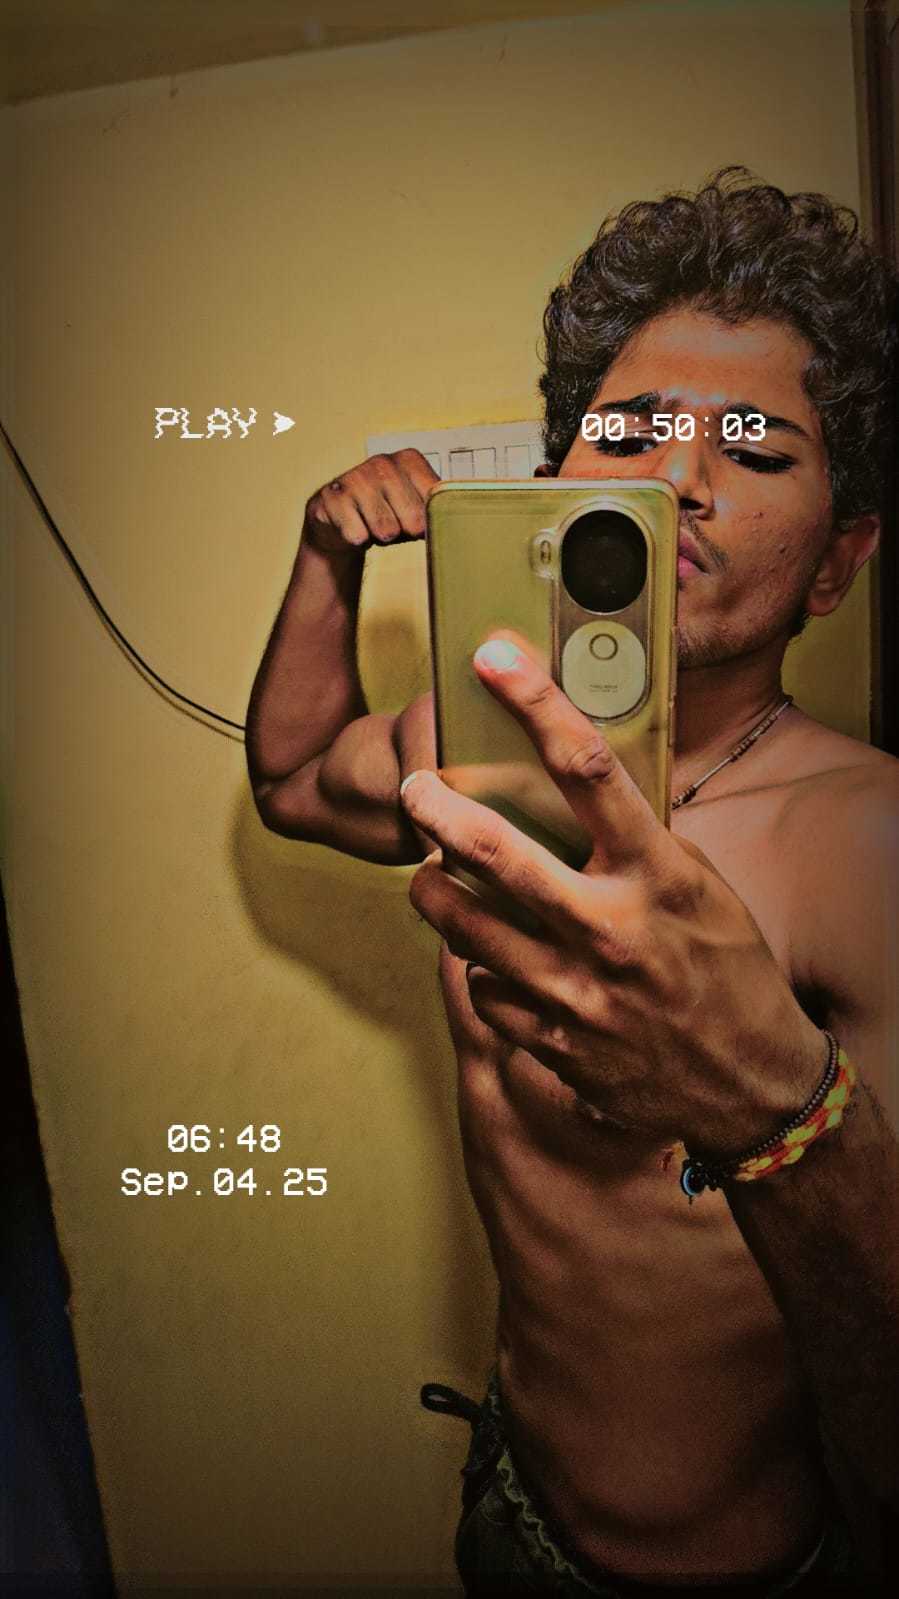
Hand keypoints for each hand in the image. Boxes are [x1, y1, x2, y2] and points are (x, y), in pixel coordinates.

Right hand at [303, 449, 438, 554]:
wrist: (340, 523)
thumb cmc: (385, 515)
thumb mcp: (417, 510)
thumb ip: (439, 510)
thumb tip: (466, 522)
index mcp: (409, 460)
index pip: (436, 502)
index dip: (428, 522)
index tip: (418, 522)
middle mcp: (383, 462)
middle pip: (414, 520)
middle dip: (405, 533)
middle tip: (392, 524)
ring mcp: (356, 477)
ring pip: (386, 530)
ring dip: (380, 537)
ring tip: (372, 525)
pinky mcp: (331, 496)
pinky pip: (357, 535)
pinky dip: (357, 540)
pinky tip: (352, 526)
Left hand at [400, 639, 824, 1153]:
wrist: (748, 1084)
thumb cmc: (724, 968)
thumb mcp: (698, 888)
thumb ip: (635, 843)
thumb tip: (572, 789)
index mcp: (656, 875)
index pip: (589, 770)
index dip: (536, 704)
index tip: (494, 658)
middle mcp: (610, 929)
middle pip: (496, 853)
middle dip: (437, 810)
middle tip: (414, 789)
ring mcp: (574, 992)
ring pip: (462, 927)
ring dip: (436, 893)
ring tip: (433, 877)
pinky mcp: (550, 1041)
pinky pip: (483, 989)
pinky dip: (484, 970)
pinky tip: (505, 965)